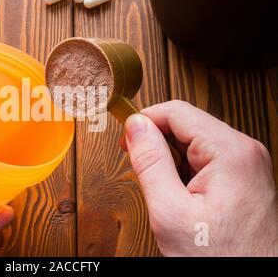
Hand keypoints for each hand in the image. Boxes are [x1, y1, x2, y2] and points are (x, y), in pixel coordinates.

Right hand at [121, 100, 276, 255]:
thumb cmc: (219, 259)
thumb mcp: (171, 211)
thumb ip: (150, 162)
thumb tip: (135, 125)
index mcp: (230, 151)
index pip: (177, 112)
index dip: (145, 121)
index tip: (125, 139)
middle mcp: (244, 151)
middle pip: (187, 126)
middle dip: (158, 144)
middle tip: (140, 171)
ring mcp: (246, 165)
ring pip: (194, 144)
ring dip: (171, 161)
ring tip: (165, 192)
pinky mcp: (243, 178)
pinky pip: (206, 161)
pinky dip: (185, 173)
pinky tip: (182, 197)